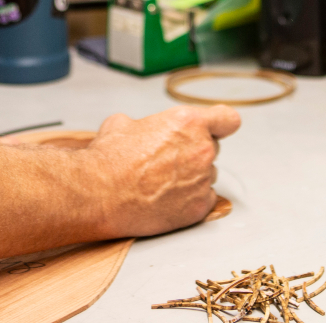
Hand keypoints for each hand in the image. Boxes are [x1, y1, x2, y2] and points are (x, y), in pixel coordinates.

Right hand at [81, 105, 240, 237]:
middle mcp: (201, 149)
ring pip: (207, 175)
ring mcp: (202, 180)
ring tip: (160, 183)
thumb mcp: (122, 123)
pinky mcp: (199, 207)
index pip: (228, 119)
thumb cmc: (108, 160)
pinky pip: (205, 199)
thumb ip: (147, 123)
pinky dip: (190, 200)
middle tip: (166, 162)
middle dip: (193, 153)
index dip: (221, 124)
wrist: (97, 194)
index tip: (218, 129)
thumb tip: (142, 128)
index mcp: (188, 122)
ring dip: (191, 177)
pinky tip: (167, 199)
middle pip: (212, 148)